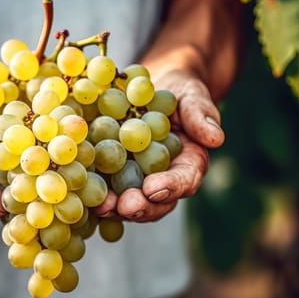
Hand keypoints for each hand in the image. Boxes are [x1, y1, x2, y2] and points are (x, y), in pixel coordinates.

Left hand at [93, 69, 222, 221]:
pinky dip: (96, 193)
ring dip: (116, 208)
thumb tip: (216, 137)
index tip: (153, 189)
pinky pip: (107, 188)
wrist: (148, 90)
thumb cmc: (176, 91)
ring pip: (131, 202)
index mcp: (188, 163)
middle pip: (157, 201)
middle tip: (124, 207)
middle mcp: (164, 178)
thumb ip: (200, 115)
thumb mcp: (191, 96)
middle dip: (141, 207)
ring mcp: (137, 179)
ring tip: (101, 206)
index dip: (170, 187)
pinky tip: (81, 192)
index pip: (185, 181)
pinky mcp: (113, 174)